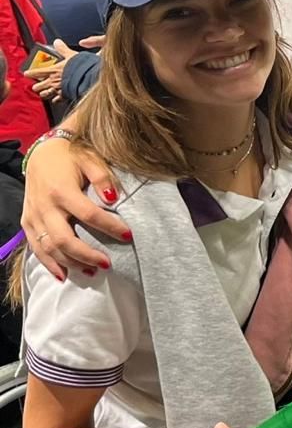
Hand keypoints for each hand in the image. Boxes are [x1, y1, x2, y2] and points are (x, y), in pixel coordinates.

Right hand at [21, 136, 125, 279]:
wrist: (42, 152)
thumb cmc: (71, 156)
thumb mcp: (90, 159)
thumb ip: (103, 178)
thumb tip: (114, 199)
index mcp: (62, 191)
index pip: (89, 215)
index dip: (110, 227)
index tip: (128, 236)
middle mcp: (45, 207)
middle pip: (64, 239)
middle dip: (86, 255)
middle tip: (107, 264)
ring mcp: (33, 216)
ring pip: (49, 248)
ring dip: (70, 263)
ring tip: (92, 272)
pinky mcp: (28, 222)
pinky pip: (36, 247)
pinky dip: (49, 263)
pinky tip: (64, 274)